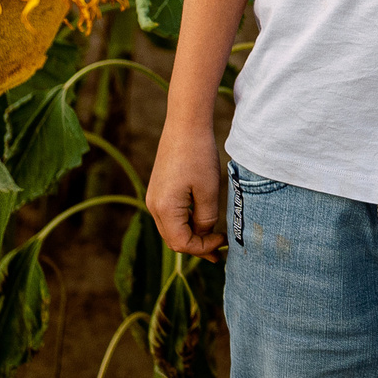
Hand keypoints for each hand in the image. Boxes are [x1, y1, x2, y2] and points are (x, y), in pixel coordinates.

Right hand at [146, 118, 225, 257]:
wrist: (185, 126)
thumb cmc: (199, 156)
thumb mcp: (208, 190)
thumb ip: (206, 218)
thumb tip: (204, 235)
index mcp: (164, 209)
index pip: (182, 243)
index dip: (203, 248)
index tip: (223, 242)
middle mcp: (153, 206)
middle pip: (174, 240)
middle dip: (197, 247)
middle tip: (219, 251)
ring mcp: (154, 198)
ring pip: (171, 229)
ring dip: (191, 236)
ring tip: (213, 241)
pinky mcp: (159, 190)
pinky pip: (170, 216)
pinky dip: (186, 224)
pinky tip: (202, 223)